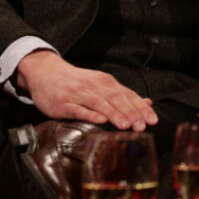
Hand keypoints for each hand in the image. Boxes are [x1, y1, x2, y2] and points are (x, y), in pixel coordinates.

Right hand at [16, 50, 157, 130]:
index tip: (153, 120)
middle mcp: (95, 87)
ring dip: (114, 114)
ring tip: (126, 125)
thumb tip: (147, 103)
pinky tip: (100, 120)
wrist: (46, 73)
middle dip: (131, 113)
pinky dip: (90, 114)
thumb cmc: (77, 82)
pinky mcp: (63, 103)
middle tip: (142, 126)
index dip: (141, 108)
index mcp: (107, 83)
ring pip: (100, 104)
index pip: (129, 95)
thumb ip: (123, 95)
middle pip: (117, 99)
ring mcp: (79, 94)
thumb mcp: (101, 85)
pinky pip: (78, 109)